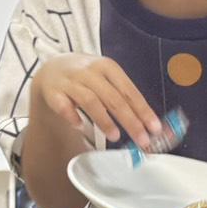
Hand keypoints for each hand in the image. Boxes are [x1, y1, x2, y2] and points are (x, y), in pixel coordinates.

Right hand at [33, 54, 160, 146]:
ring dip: (104, 120)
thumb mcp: (106, 79)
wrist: (52, 70)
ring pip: (90, 101)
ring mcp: (70, 81)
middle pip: (114, 98)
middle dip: (130, 121)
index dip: (143, 111)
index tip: (154, 128)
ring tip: (115, 136)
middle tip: (141, 139)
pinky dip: (73, 117)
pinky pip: (64, 106)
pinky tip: (81, 127)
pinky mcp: (53, 92)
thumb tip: (148, 123)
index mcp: (107, 67)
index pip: (129, 91)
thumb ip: (124, 98)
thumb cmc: (85, 78)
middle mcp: (89, 72)